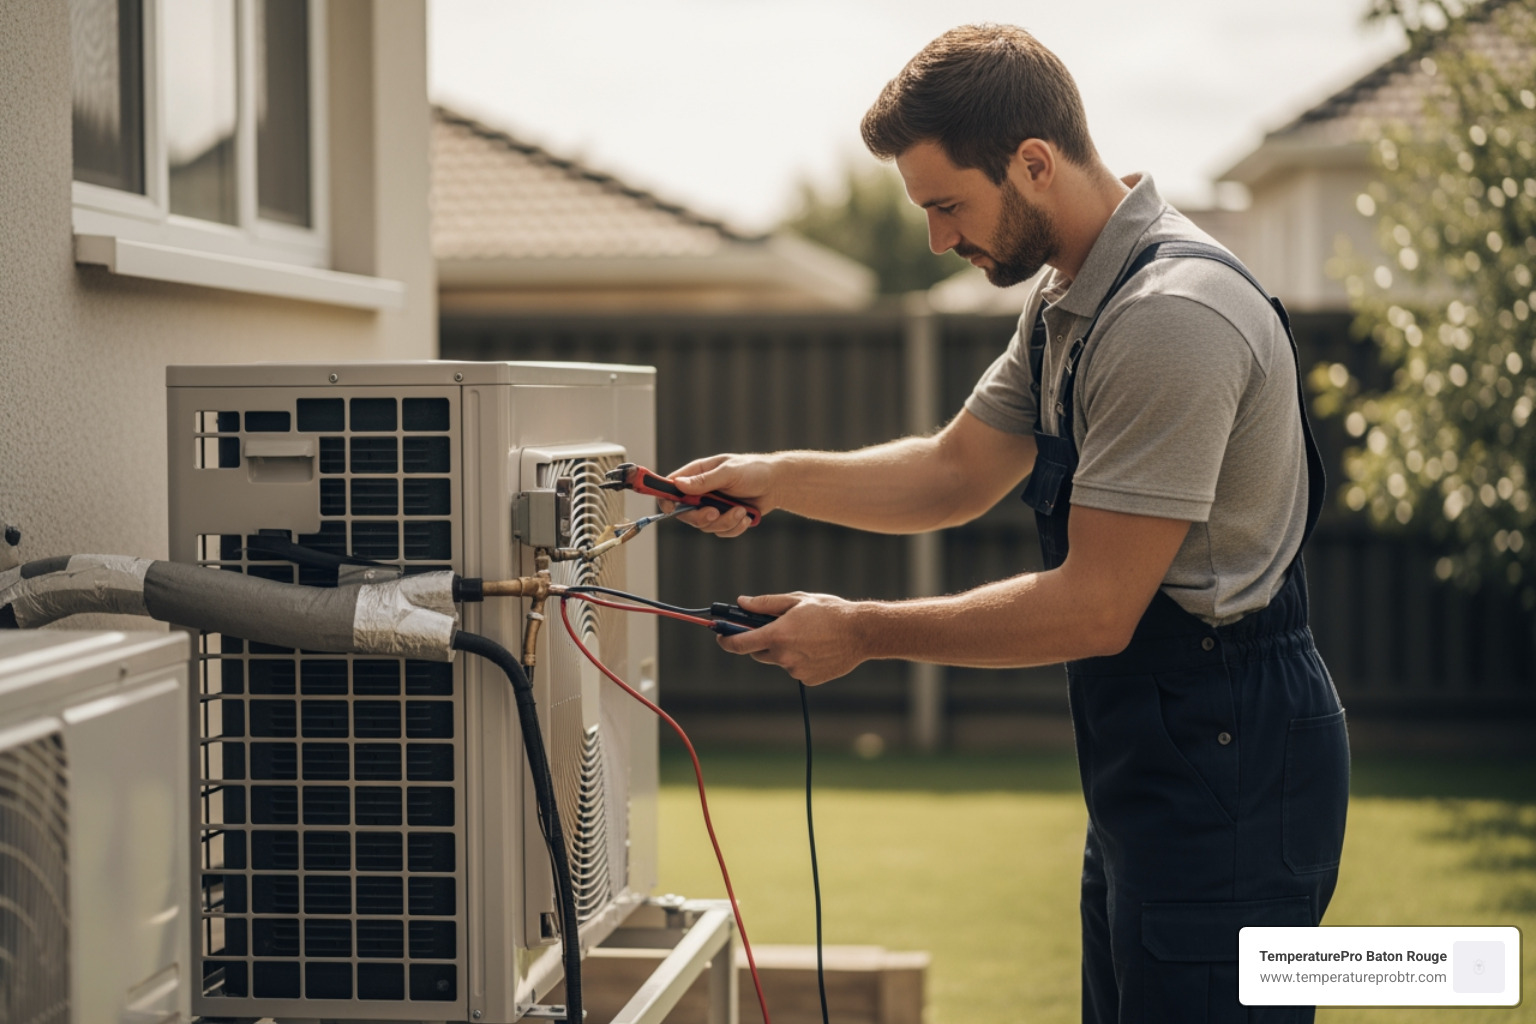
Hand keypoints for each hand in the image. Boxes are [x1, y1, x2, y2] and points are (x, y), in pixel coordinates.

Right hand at [665, 453, 776, 538]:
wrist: (777, 484)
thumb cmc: (753, 470)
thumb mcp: (729, 472)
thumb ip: (704, 480)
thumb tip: (678, 485)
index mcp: (697, 474)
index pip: (671, 487)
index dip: (666, 498)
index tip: (670, 508)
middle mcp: (701, 492)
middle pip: (685, 514)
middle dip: (701, 517)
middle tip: (715, 513)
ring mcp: (712, 507)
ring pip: (705, 526)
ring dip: (724, 522)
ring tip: (742, 510)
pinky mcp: (725, 519)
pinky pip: (721, 532)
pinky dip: (734, 528)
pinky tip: (746, 516)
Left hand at [716, 592, 865, 685]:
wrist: (862, 633)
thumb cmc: (830, 612)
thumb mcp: (796, 601)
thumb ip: (765, 604)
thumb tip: (742, 603)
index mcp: (777, 635)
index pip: (740, 644)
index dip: (726, 640)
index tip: (720, 636)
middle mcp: (783, 656)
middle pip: (757, 653)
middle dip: (759, 641)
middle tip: (776, 627)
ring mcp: (796, 671)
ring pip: (778, 660)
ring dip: (783, 649)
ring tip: (807, 635)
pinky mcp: (808, 680)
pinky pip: (795, 669)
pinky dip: (799, 660)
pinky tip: (816, 648)